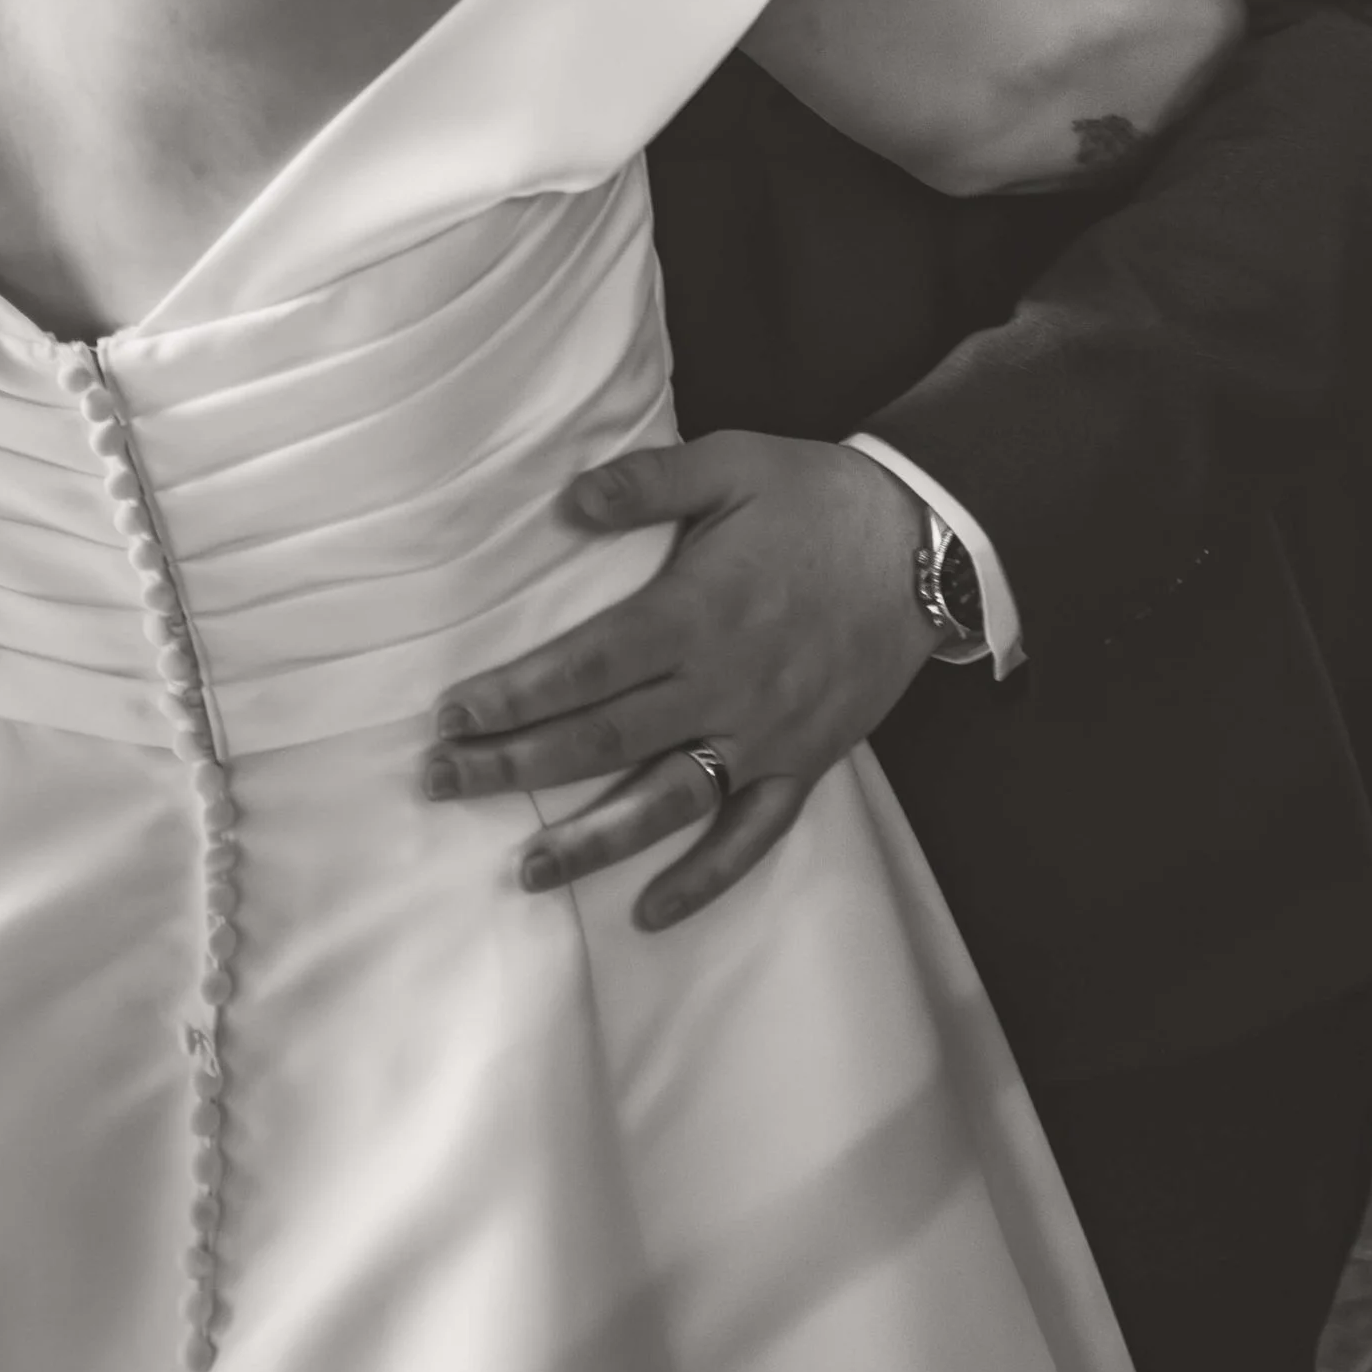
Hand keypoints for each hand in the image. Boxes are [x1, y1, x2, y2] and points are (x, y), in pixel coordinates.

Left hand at [422, 434, 935, 929]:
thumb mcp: (730, 461)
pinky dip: (704, 879)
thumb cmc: (814, 494)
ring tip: (525, 870)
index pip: (586, 667)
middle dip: (517, 766)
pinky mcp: (807, 762)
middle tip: (444, 782)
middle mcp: (725, 684)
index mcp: (697, 612)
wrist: (926, 539)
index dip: (515, 696)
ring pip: (667, 801)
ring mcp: (768, 734)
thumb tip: (567, 501)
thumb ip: (646, 482)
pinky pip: (752, 834)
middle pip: (604, 739)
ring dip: (593, 840)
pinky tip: (651, 909)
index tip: (453, 715)